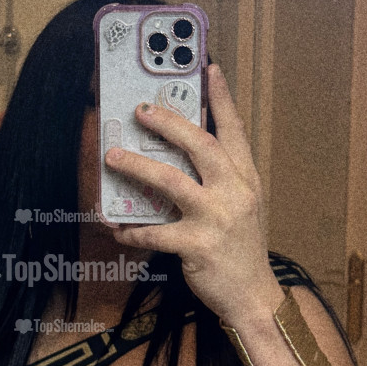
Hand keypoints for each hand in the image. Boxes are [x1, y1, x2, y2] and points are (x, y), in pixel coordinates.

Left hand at [104, 64, 283, 323]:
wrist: (254, 297)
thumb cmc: (241, 249)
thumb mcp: (241, 206)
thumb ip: (219, 179)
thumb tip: (179, 155)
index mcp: (246, 179)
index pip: (234, 130)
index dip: (222, 98)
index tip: (209, 68)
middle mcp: (234, 193)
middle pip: (200, 145)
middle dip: (169, 123)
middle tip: (141, 109)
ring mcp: (217, 219)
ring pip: (171, 181)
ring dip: (137, 166)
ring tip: (112, 156)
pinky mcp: (197, 246)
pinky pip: (156, 233)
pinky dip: (133, 230)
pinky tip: (117, 228)